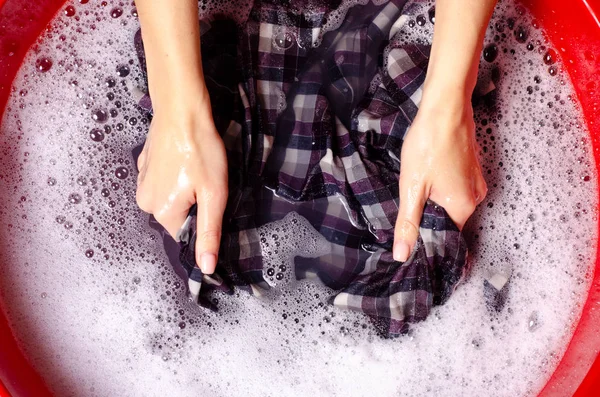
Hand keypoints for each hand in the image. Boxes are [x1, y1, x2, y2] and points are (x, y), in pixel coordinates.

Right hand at [136, 95, 227, 273]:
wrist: (181, 109)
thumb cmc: (201, 150)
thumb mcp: (214, 195)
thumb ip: (209, 233)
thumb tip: (206, 267)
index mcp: (162, 212)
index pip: (185, 234)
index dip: (202, 220)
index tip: (211, 199)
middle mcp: (145, 202)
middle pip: (177, 216)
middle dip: (194, 203)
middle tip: (205, 180)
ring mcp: (141, 182)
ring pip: (170, 198)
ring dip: (184, 188)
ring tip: (194, 167)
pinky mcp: (143, 166)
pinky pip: (162, 181)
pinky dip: (174, 175)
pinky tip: (184, 159)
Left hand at [392, 96, 486, 261]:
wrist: (446, 106)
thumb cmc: (429, 143)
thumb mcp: (412, 187)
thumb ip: (408, 222)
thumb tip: (402, 254)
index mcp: (463, 206)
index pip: (446, 236)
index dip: (426, 236)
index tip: (410, 230)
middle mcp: (476, 197)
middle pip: (449, 219)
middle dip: (428, 215)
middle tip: (410, 199)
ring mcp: (476, 181)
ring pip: (451, 202)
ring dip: (433, 199)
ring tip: (418, 183)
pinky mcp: (471, 167)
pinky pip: (456, 187)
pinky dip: (440, 186)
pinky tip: (428, 173)